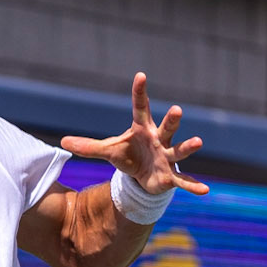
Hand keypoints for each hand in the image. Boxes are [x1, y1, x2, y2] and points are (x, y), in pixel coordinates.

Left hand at [61, 73, 208, 200]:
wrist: (143, 178)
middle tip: (176, 110)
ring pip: (179, 150)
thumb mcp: (108, 151)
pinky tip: (205, 191)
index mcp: (142, 129)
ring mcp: (167, 157)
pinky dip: (193, 186)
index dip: (140, 92)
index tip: (141, 75)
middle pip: (166, 127)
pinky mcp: (171, 176)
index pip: (140, 107)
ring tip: (198, 142)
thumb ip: (88, 146)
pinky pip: (183, 180)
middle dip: (172, 120)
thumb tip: (62, 142)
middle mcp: (158, 140)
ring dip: (188, 147)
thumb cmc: (129, 156)